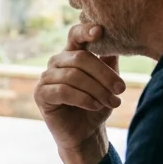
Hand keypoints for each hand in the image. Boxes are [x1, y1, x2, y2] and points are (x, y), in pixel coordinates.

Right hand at [33, 23, 125, 163]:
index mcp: (72, 54)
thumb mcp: (108, 82)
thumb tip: (117, 40)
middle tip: (121, 89)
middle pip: (80, 58)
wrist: (85, 133)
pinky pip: (63, 91)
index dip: (85, 31)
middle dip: (104, 74)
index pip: (75, 35)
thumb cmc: (97, 104)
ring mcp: (46, 77)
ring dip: (97, 90)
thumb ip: (110, 61)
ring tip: (113, 102)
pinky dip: (84, 98)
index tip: (100, 31)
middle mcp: (56, 62)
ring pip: (74, 75)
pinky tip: (95, 105)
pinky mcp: (41, 94)